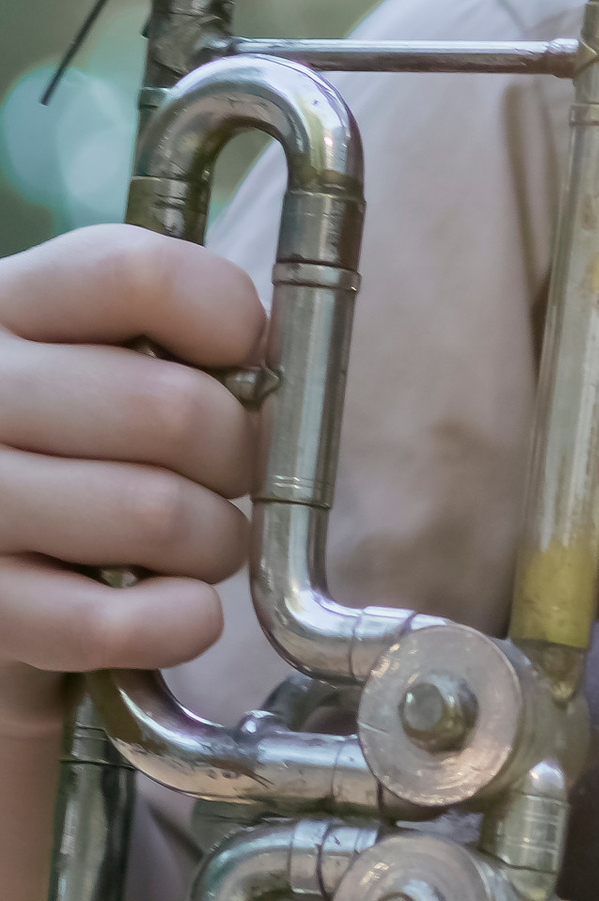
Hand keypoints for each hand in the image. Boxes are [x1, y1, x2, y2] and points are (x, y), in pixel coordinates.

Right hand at [0, 229, 263, 717]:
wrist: (0, 571)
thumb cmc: (75, 451)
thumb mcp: (102, 360)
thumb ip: (175, 337)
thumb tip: (270, 364)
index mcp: (7, 307)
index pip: (138, 277)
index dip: (229, 321)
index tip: (246, 361)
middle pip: (171, 409)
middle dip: (236, 455)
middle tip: (227, 476)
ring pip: (158, 514)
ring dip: (215, 542)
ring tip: (197, 543)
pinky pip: (109, 623)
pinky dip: (178, 621)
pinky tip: (184, 610)